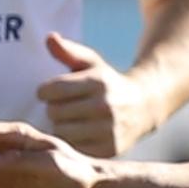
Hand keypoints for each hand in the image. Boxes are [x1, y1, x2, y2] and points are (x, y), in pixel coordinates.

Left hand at [33, 33, 162, 157]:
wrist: (143, 107)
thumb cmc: (107, 82)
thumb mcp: (91, 62)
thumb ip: (68, 51)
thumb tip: (49, 37)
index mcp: (97, 82)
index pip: (51, 89)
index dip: (46, 91)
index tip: (52, 92)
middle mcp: (104, 106)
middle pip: (53, 112)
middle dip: (53, 109)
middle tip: (63, 108)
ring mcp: (107, 130)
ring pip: (60, 132)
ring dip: (60, 127)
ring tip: (70, 122)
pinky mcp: (108, 150)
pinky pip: (73, 150)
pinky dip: (71, 144)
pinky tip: (77, 135)